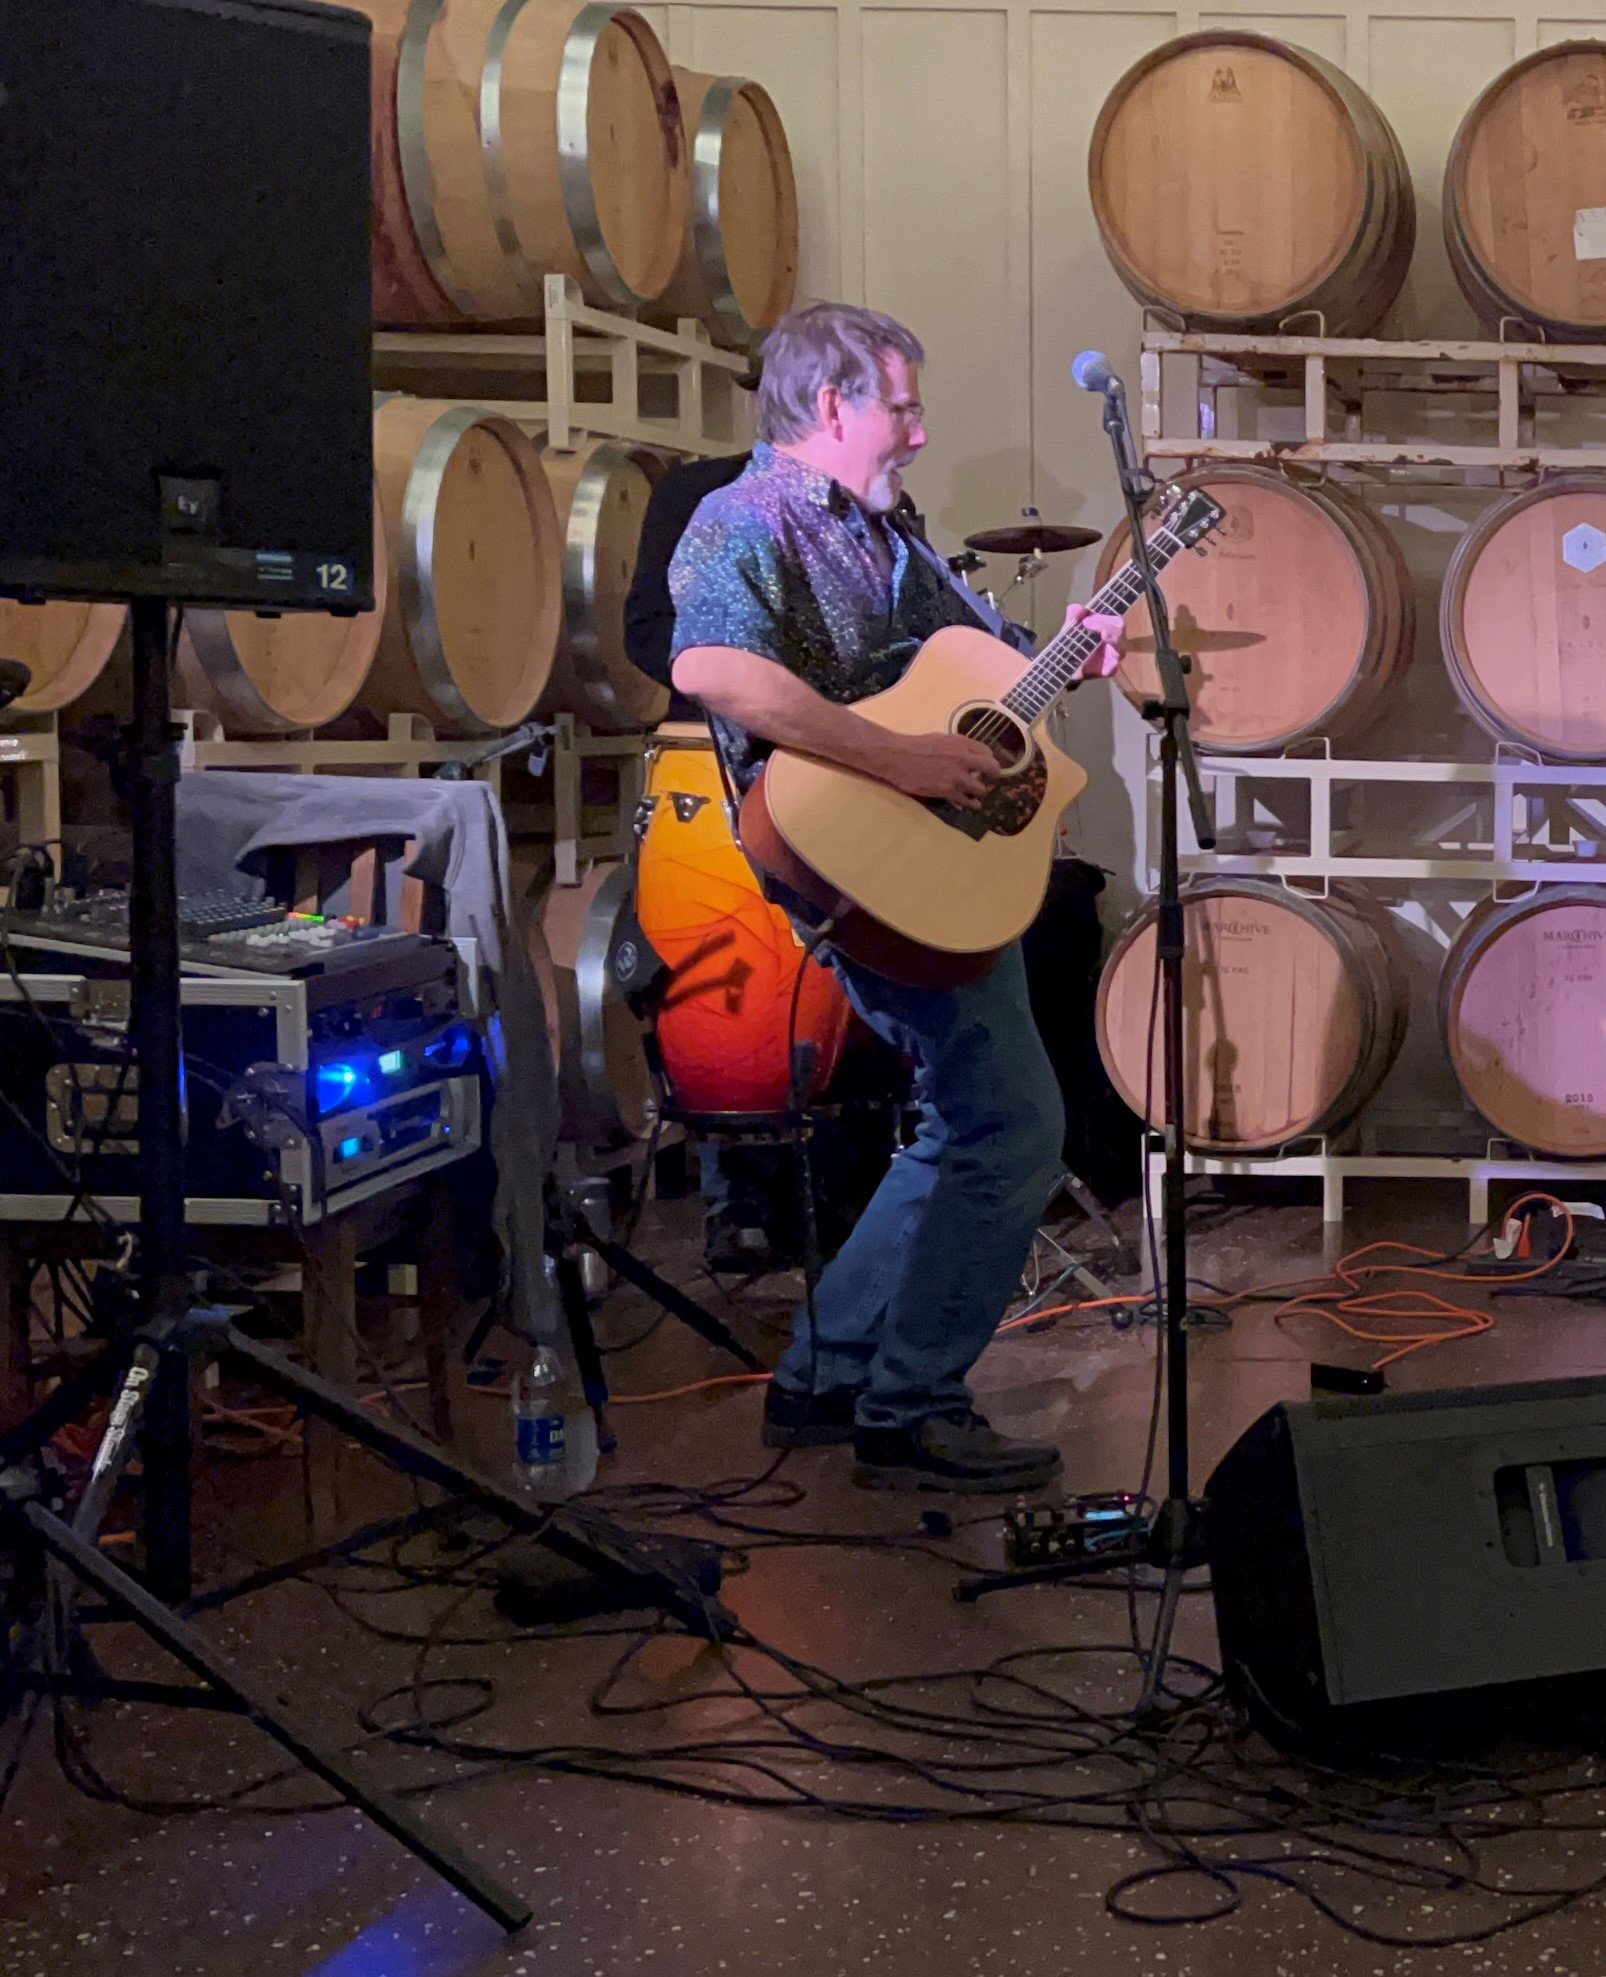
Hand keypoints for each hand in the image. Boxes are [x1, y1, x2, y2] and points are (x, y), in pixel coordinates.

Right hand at [873, 730, 1000, 808]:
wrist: (898, 757)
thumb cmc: (917, 746)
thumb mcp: (942, 739)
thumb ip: (958, 747)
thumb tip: (968, 755)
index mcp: (962, 743)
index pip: (988, 753)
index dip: (989, 761)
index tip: (987, 767)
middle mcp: (964, 759)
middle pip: (992, 769)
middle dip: (994, 776)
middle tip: (990, 781)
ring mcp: (957, 777)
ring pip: (981, 789)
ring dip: (980, 792)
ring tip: (977, 795)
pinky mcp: (947, 791)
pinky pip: (966, 801)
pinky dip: (971, 804)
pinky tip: (972, 805)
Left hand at [1064, 601, 1124, 678]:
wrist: (1065, 663)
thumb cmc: (1074, 641)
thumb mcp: (1070, 626)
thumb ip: (1073, 616)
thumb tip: (1076, 608)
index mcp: (1110, 626)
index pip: (1115, 619)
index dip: (1102, 618)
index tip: (1085, 620)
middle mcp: (1115, 640)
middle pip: (1120, 630)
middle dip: (1106, 625)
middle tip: (1087, 624)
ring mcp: (1113, 655)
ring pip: (1120, 648)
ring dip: (1113, 640)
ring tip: (1103, 635)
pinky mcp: (1108, 670)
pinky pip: (1113, 669)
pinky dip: (1111, 667)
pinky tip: (1104, 668)